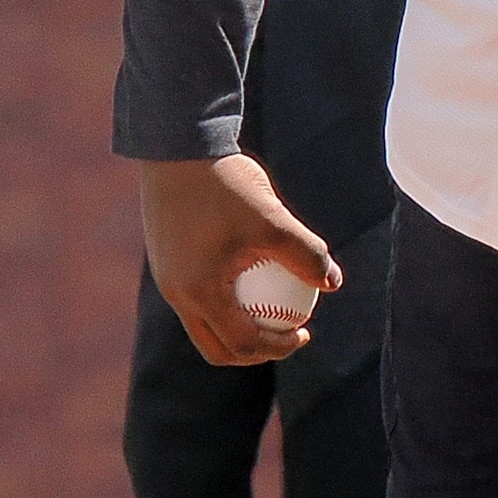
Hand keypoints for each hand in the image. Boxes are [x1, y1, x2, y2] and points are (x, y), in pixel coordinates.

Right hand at [139, 154, 340, 367]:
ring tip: (272, 305)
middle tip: (286, 333)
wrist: (175, 147)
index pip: (243, 344)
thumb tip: (333, 283)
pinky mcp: (164, 258)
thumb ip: (307, 255)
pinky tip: (249, 269)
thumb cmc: (226, 185)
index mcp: (200, 294)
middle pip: (215, 347)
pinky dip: (223, 297)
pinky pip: (195, 293)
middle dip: (253, 351)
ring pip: (203, 320)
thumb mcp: (275, 221)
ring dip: (236, 323)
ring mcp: (165, 278)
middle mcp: (176, 294)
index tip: (303, 332)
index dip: (278, 347)